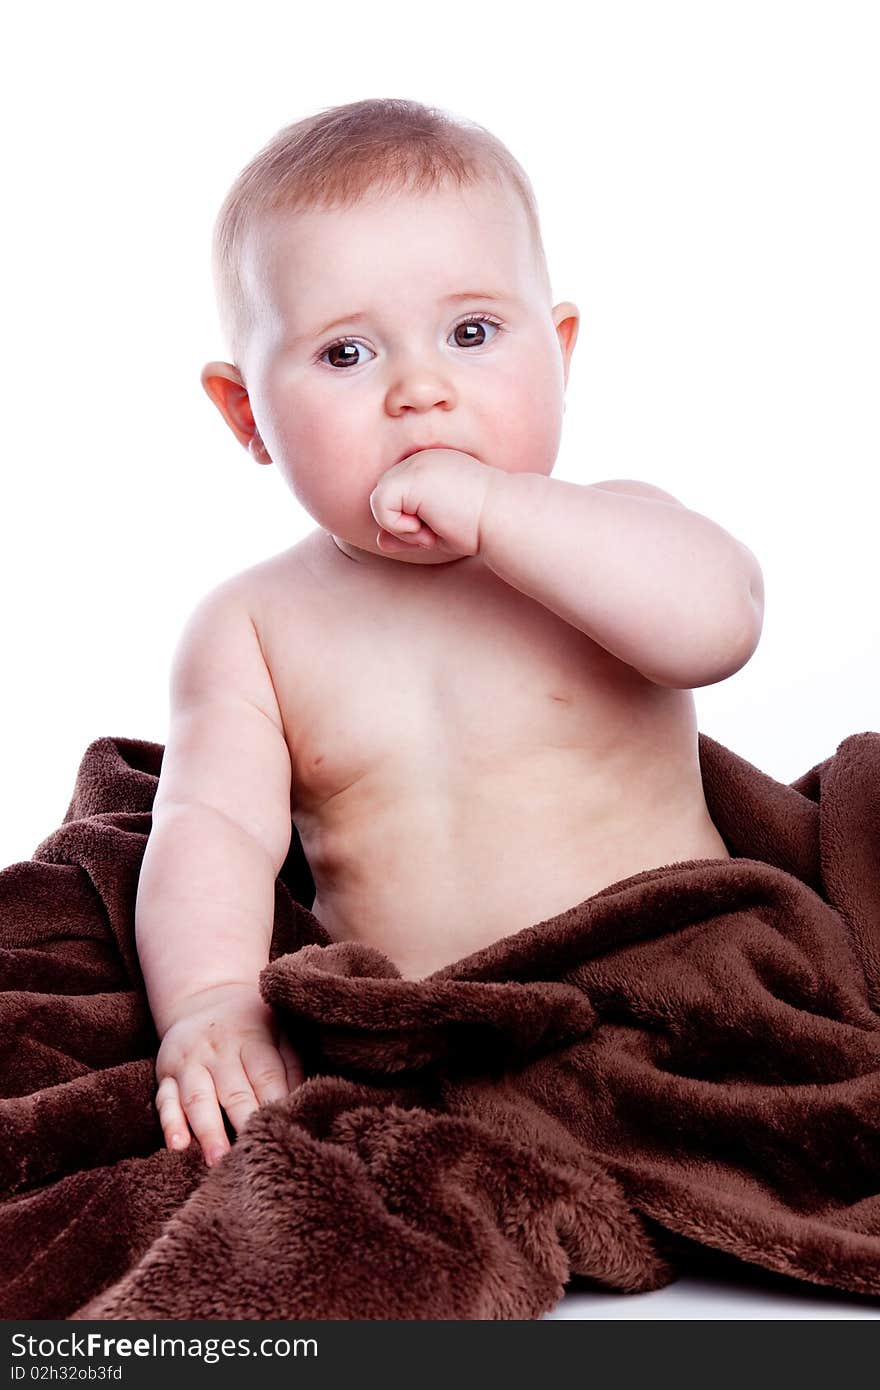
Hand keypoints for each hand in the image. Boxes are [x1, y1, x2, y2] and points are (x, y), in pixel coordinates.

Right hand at [154, 981, 304, 1166]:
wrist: (205, 998)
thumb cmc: (253, 1025)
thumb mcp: (279, 1032)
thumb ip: (291, 1066)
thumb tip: (303, 1104)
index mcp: (251, 1038)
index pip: (266, 1076)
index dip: (274, 1104)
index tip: (283, 1132)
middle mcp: (218, 1050)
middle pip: (233, 1091)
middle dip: (242, 1122)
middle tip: (252, 1154)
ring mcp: (189, 1062)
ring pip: (198, 1098)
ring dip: (207, 1130)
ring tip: (217, 1160)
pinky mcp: (164, 1073)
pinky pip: (164, 1100)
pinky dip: (170, 1124)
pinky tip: (178, 1146)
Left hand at [369, 448, 499, 557]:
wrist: (504, 517)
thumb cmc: (480, 527)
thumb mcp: (438, 532)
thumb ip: (408, 532)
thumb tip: (380, 542)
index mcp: (431, 467)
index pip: (397, 496)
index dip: (409, 522)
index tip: (439, 528)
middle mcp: (420, 460)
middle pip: (384, 497)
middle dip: (402, 525)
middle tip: (434, 532)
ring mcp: (415, 464)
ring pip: (378, 500)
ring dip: (400, 527)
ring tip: (431, 530)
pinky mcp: (410, 477)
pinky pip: (379, 505)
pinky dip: (397, 526)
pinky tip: (427, 527)